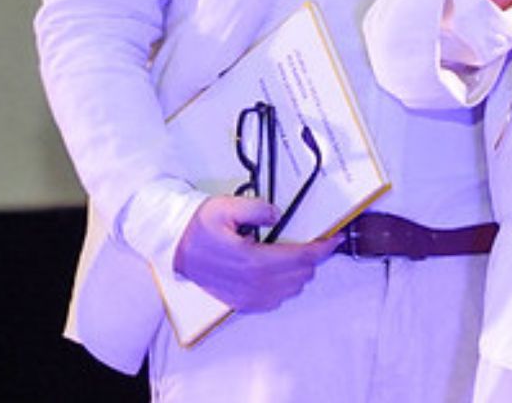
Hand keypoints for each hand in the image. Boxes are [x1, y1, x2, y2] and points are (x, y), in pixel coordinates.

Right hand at [172, 196, 338, 311]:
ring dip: (300, 272)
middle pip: (301, 275)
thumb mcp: (225, 207)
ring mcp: (248, 298)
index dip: (323, 248)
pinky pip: (277, 300)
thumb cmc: (199, 228)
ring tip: (297, 254)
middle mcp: (253, 284)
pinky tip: (281, 271)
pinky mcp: (242, 304)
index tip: (336, 238)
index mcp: (252, 261)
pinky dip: (286, 286)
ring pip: (292, 289)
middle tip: (314, 242)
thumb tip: (277, 214)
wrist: (176, 250)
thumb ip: (257, 208)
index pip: (302, 258)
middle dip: (313, 258)